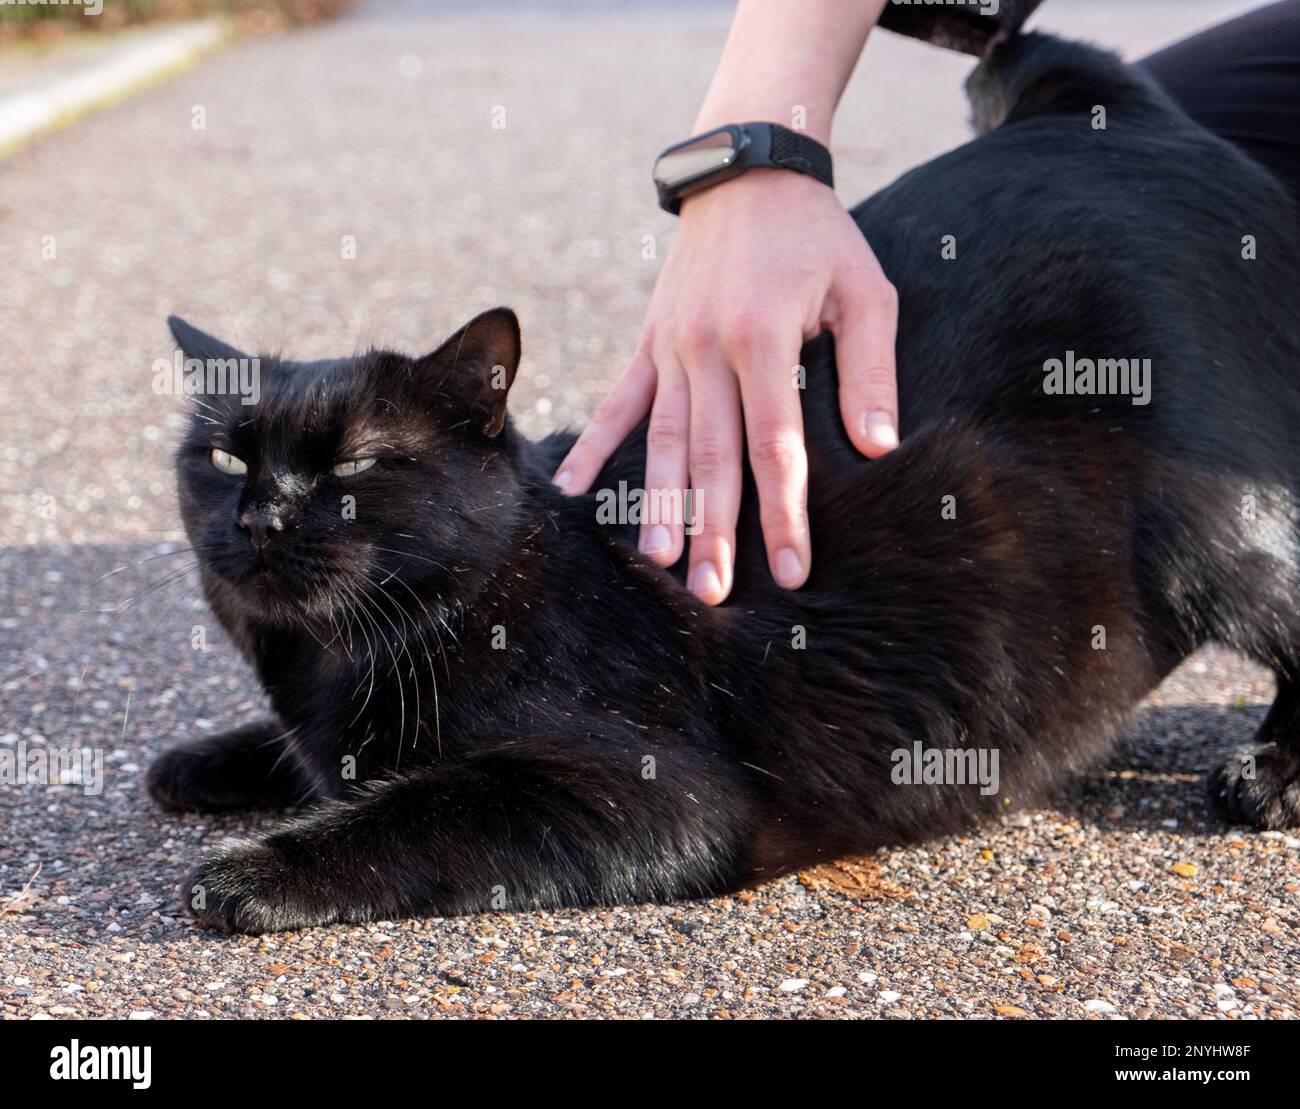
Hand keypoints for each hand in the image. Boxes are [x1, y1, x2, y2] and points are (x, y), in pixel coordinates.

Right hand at [553, 168, 898, 603]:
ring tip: (657, 560)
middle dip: (712, 528)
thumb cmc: (818, 237)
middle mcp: (708, 347)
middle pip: (710, 454)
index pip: (774, 443)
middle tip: (712, 592)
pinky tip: (574, 493)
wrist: (748, 172)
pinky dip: (592, 446)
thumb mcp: (864, 291)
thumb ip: (868, 371)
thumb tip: (876, 448)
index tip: (789, 569)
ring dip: (658, 502)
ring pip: (663, 438)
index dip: (782, 511)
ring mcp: (671, 346)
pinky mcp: (649, 342)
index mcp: (764, 335)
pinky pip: (617, 402)